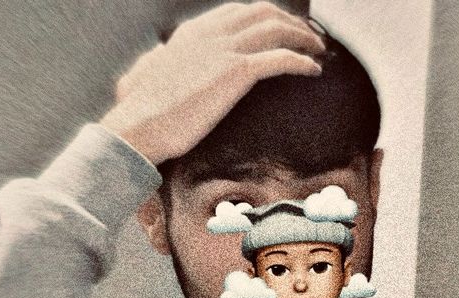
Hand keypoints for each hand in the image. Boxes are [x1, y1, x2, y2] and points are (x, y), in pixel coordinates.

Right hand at [100, 2, 324, 164]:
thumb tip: (152, 61)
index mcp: (192, 33)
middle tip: (310, 40)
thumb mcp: (143, 76)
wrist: (140, 125)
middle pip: (263, 11)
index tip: (284, 30)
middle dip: (292, 22)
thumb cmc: (139, 113)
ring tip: (319, 53)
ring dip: (303, 38)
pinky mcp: (235, 72)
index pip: (238, 11)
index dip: (267, 17)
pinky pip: (280, 58)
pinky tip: (314, 71)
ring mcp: (223, 49)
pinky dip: (302, 61)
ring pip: (276, 28)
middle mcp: (210, 33)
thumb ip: (155, 63)